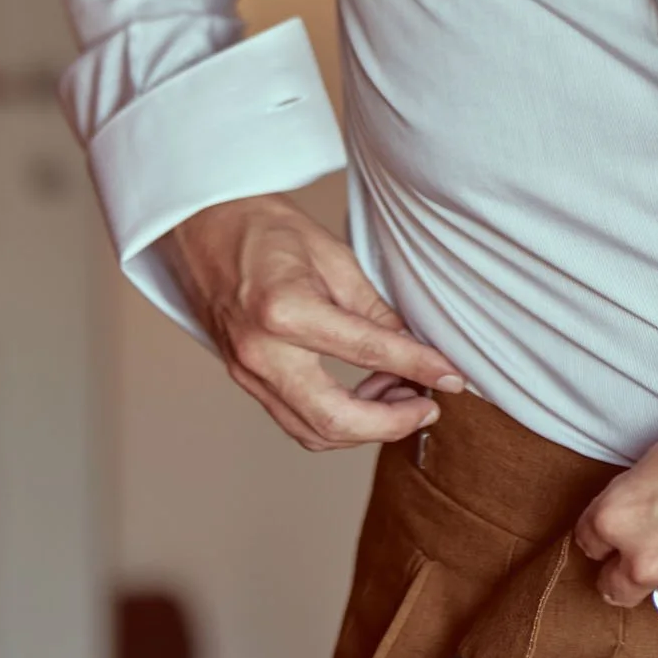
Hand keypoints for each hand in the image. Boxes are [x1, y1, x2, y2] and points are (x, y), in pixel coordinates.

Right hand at [166, 192, 465, 452]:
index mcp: (285, 310)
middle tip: (428, 405)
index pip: (368, 353)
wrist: (204, 226)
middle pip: (334, 420)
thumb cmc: (266, 229)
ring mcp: (245, 372)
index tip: (453, 377)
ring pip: (312, 431)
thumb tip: (418, 349)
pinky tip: (366, 391)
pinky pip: (294, 419)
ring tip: (401, 394)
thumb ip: (375, 311)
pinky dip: (335, 419)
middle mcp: (260, 352)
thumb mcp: (334, 258)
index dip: (419, 368)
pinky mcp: (243, 380)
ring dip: (365, 426)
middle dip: (391, 424)